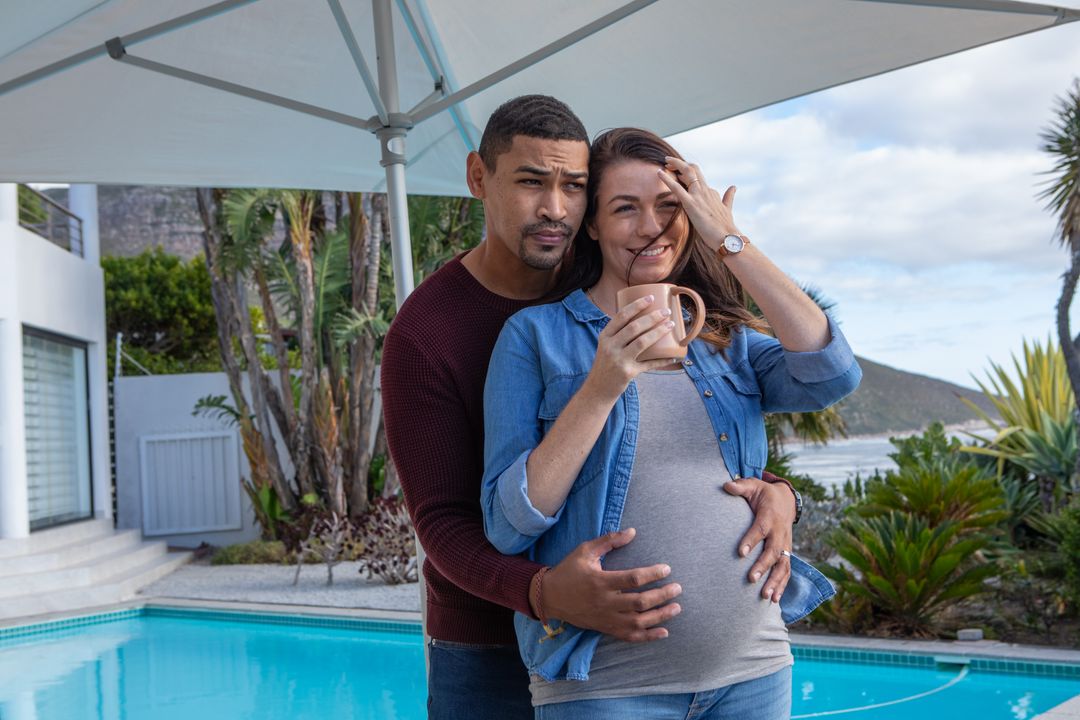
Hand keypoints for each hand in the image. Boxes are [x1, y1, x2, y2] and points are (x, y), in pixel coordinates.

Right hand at [540, 528, 682, 641]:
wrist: (549, 597)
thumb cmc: (569, 570)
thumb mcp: (585, 550)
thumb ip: (609, 541)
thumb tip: (632, 531)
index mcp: (600, 581)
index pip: (632, 579)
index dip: (652, 574)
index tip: (667, 569)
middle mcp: (605, 602)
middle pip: (640, 602)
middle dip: (662, 596)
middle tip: (677, 588)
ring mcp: (606, 618)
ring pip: (638, 622)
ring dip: (660, 616)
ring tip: (676, 608)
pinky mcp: (605, 628)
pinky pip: (629, 636)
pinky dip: (648, 636)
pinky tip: (663, 632)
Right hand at [586, 295, 677, 400]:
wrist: (597, 389)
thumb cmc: (606, 365)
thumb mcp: (606, 346)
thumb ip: (620, 334)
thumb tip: (643, 320)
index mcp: (605, 336)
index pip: (621, 316)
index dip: (637, 305)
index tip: (651, 298)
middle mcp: (610, 346)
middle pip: (634, 327)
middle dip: (653, 317)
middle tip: (666, 311)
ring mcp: (619, 360)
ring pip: (642, 342)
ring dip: (659, 332)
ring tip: (671, 325)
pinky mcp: (628, 372)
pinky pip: (649, 364)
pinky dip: (663, 360)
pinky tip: (674, 356)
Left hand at [656, 156, 739, 251]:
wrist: (727, 237)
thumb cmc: (726, 227)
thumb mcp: (727, 208)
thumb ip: (728, 197)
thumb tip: (733, 187)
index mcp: (711, 192)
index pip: (698, 178)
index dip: (687, 174)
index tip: (679, 173)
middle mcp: (705, 190)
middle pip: (693, 169)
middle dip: (680, 164)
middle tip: (669, 163)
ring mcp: (698, 196)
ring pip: (687, 172)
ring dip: (675, 165)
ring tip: (665, 162)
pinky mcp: (691, 204)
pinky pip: (676, 188)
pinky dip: (667, 179)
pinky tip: (659, 172)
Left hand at [723, 477, 795, 602]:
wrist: (786, 500)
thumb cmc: (764, 494)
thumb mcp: (753, 485)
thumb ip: (740, 486)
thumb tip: (726, 485)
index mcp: (770, 516)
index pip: (760, 529)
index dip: (751, 540)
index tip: (740, 553)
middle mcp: (780, 532)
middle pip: (773, 551)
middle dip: (763, 566)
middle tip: (751, 579)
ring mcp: (785, 544)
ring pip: (783, 565)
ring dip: (775, 581)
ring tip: (765, 596)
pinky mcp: (787, 553)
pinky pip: (787, 571)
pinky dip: (782, 586)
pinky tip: (774, 600)